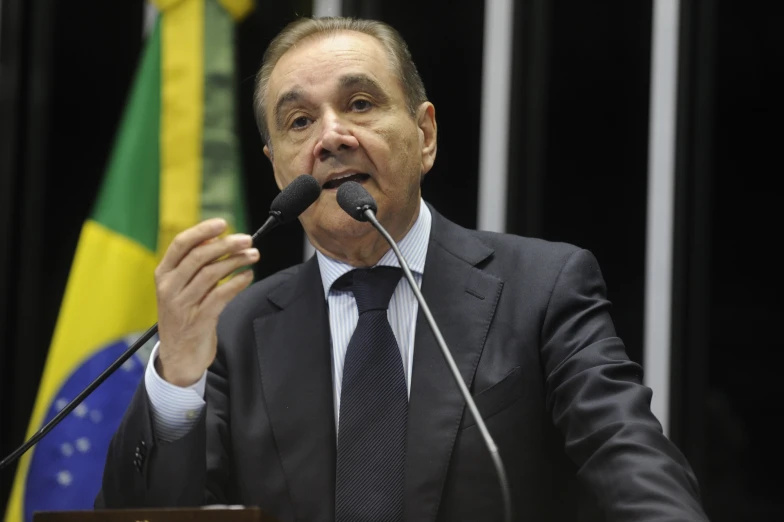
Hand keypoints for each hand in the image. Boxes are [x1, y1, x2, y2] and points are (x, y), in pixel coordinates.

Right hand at [154, 218, 257, 386]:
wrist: (179, 356)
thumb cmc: (184, 315)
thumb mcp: (182, 288)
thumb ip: (195, 265)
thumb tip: (214, 240)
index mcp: (163, 274)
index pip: (181, 245)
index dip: (202, 231)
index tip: (223, 223)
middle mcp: (169, 288)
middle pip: (198, 257)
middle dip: (226, 245)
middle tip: (247, 239)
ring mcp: (182, 305)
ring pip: (211, 275)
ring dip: (236, 262)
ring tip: (253, 255)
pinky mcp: (198, 320)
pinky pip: (221, 296)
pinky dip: (237, 283)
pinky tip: (248, 276)